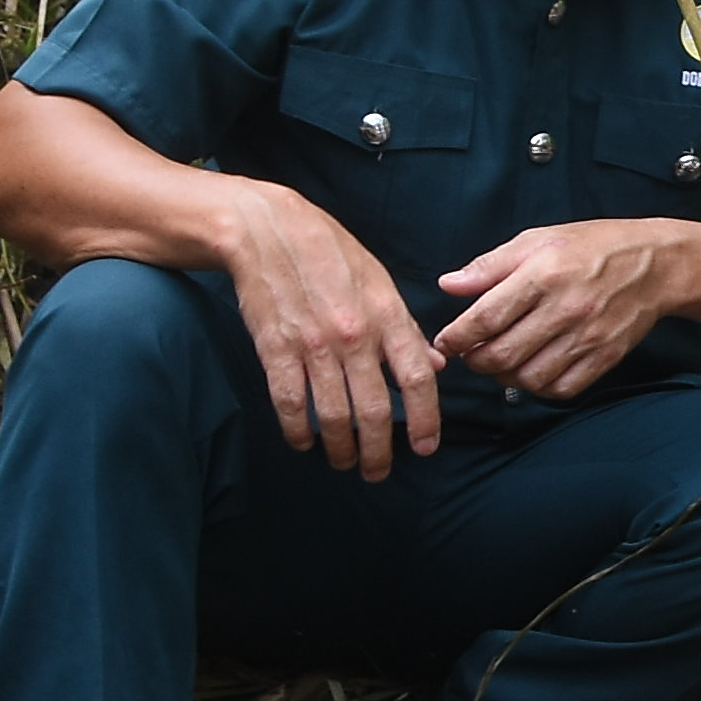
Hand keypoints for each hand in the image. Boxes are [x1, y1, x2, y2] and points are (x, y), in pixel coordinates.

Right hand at [218, 182, 446, 475]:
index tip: (425, 448)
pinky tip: (303, 443)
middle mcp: (354, 335)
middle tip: (378, 472)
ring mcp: (314, 345)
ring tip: (343, 462)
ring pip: (334, 416)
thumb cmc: (329, 253)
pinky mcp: (275, 349)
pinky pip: (291, 403)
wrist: (266, 229)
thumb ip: (405, 328)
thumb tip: (434, 366)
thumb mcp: (379, 281)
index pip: (418, 379)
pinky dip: (298, 431)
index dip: (426, 420)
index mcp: (387, 315)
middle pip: (376, 411)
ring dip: (340, 449)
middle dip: (380, 452)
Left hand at [436, 218, 700, 398]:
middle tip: (470, 354)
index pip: (485, 319)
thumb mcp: (537, 240)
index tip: (445, 342)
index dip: (456, 338)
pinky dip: (538, 387)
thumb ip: (490, 266)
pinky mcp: (604, 358)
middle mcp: (565, 310)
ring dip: (504, 377)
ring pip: (528, 379)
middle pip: (502, 355)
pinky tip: (532, 369)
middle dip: (475, 361)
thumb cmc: (592, 247)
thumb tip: (448, 285)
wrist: (656, 265)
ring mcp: (587, 338)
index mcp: (543, 275)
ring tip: (500, 362)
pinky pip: (560, 389)